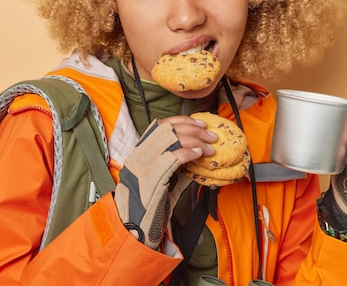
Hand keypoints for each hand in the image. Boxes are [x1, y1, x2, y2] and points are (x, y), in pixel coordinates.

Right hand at [114, 116, 215, 248]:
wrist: (135, 226)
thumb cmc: (149, 205)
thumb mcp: (163, 180)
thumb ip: (177, 167)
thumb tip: (197, 156)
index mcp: (139, 151)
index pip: (160, 125)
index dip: (182, 121)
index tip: (200, 123)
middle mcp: (138, 154)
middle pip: (168, 130)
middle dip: (193, 129)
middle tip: (211, 136)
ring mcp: (143, 165)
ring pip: (171, 140)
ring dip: (195, 140)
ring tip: (210, 146)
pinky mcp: (151, 177)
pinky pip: (172, 157)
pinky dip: (188, 152)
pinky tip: (199, 154)